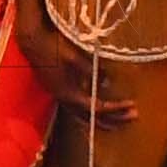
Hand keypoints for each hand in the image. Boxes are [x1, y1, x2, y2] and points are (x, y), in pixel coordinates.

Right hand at [15, 12, 134, 128]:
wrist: (32, 42)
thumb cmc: (54, 48)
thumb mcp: (74, 57)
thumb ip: (91, 70)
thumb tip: (107, 81)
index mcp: (68, 92)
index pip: (96, 107)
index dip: (115, 108)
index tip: (131, 105)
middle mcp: (63, 99)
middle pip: (91, 117)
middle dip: (113, 119)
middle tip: (133, 117)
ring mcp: (59, 96)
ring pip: (82, 117)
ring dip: (101, 121)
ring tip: (117, 124)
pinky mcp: (57, 91)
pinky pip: (75, 110)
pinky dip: (89, 115)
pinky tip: (95, 111)